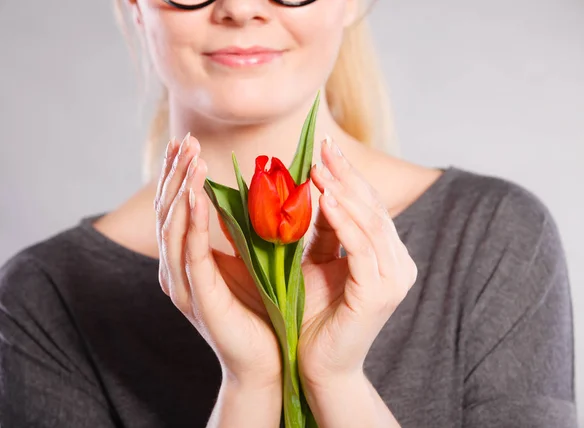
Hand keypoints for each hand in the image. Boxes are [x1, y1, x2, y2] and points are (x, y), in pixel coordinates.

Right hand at [154, 134, 281, 387]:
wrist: (269, 357)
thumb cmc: (262, 308)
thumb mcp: (250, 259)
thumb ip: (240, 229)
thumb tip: (248, 190)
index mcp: (186, 259)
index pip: (175, 208)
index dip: (176, 175)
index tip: (185, 142)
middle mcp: (176, 269)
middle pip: (167, 212)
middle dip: (174, 174)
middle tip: (184, 140)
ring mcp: (183, 284)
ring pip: (173, 227)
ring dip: (180, 190)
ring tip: (190, 159)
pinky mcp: (198, 298)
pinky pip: (191, 254)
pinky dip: (192, 223)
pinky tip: (196, 197)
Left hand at [297, 136, 417, 389]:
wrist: (318, 365)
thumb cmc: (315, 315)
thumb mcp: (318, 263)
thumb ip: (325, 231)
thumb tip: (315, 190)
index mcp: (385, 254)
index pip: (369, 205)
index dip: (348, 175)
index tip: (326, 146)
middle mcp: (397, 262)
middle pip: (373, 208)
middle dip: (347, 174)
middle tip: (325, 145)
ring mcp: (393, 278)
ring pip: (370, 224)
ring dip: (344, 192)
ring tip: (321, 167)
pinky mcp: (380, 293)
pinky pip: (362, 249)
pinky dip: (345, 223)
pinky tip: (327, 200)